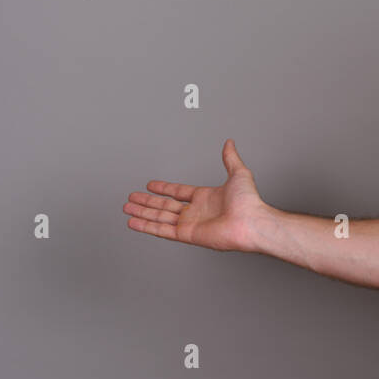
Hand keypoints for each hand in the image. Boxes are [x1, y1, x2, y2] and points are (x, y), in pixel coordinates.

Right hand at [124, 139, 269, 252]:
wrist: (251, 223)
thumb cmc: (249, 202)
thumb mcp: (238, 174)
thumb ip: (230, 159)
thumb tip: (230, 143)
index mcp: (206, 198)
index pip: (179, 192)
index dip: (164, 188)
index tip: (151, 185)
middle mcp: (196, 212)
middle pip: (165, 206)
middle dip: (147, 202)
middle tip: (132, 198)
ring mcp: (190, 224)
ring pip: (160, 217)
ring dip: (142, 212)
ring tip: (127, 207)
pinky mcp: (187, 235)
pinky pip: (162, 230)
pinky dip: (146, 226)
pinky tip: (133, 221)